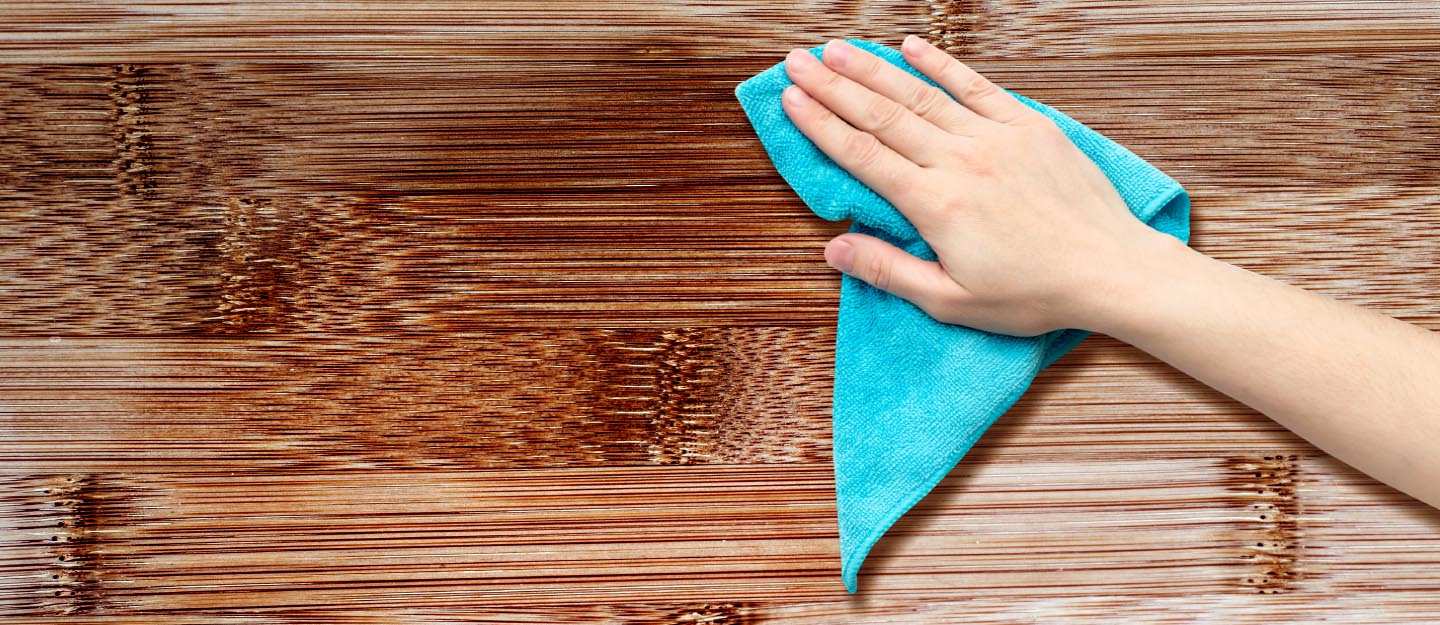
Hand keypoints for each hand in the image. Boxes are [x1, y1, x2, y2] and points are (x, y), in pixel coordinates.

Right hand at [782, 36, 1176, 335]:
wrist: (1110, 270)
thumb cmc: (1032, 294)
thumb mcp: (952, 300)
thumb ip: (889, 271)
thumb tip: (834, 248)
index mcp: (935, 205)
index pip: (862, 155)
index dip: (821, 125)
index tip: (791, 100)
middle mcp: (960, 161)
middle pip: (882, 115)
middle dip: (834, 86)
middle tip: (797, 61)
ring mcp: (995, 138)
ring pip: (921, 94)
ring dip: (874, 69)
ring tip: (837, 49)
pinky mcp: (1028, 127)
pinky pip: (976, 87)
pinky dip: (942, 65)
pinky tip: (912, 46)